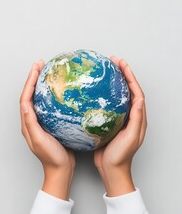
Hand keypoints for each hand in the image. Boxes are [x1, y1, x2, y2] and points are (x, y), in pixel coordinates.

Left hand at [20, 60, 74, 200]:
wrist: (61, 170)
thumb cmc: (51, 157)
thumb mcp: (39, 140)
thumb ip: (31, 123)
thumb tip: (25, 105)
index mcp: (27, 123)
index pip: (25, 98)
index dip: (29, 82)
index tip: (36, 69)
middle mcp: (32, 121)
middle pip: (30, 95)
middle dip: (33, 79)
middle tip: (40, 65)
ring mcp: (41, 123)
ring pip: (38, 99)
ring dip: (40, 85)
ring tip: (47, 72)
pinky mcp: (50, 124)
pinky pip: (49, 106)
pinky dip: (51, 95)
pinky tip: (60, 91)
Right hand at [94, 56, 147, 196]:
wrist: (111, 169)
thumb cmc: (121, 156)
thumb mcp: (131, 137)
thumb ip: (136, 119)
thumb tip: (139, 99)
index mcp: (137, 117)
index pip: (136, 92)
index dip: (129, 76)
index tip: (121, 64)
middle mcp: (129, 115)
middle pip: (127, 89)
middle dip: (122, 73)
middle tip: (113, 61)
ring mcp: (118, 118)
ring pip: (116, 95)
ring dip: (112, 82)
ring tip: (104, 70)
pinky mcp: (108, 122)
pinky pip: (106, 103)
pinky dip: (101, 94)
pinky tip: (92, 91)